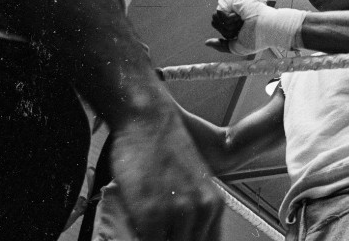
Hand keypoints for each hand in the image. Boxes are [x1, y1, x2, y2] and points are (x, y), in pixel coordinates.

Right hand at [109, 107, 223, 240]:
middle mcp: (201, 211)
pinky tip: (135, 226)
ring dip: (155, 238)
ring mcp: (177, 213)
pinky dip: (138, 238)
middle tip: (156, 231)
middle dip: (170, 239)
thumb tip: (185, 233)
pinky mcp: (151, 214)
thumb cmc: (164, 147)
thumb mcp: (192, 182)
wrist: (149, 120)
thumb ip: (193, 210)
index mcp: (213, 205)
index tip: (175, 236)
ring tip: (144, 226)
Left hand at [204, 0, 305, 54]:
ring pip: (216, 18)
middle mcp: (233, 11)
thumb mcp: (236, 47)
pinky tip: (241, 17)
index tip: (241, 33)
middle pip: (215, 22)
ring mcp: (233, 3)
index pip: (219, 27)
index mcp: (235, 21)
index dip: (227, 34)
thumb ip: (222, 45)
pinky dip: (229, 19)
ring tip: (243, 21)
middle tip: (242, 27)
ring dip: (229, 25)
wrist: (268, 28)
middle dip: (227, 30)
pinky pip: (219, 12)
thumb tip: (206, 42)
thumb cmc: (257, 38)